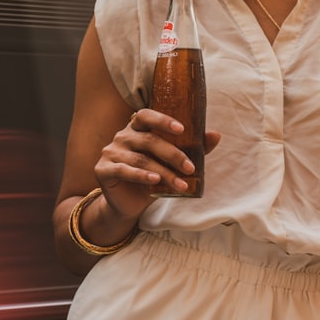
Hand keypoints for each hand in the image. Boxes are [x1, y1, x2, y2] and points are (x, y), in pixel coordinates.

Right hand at [93, 109, 220, 219]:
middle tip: (191, 168)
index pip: (147, 115)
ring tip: (181, 184)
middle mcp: (122, 136)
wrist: (129, 203)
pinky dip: (142, 176)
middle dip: (173, 154)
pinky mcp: (103, 170)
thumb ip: (193, 148)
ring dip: (164, 172)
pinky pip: (124, 170)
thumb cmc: (154, 177)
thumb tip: (216, 135)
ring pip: (141, 159)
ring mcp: (111, 152)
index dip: (163, 120)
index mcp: (138, 128)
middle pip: (149, 140)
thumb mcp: (173, 163)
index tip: (182, 129)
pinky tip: (156, 181)